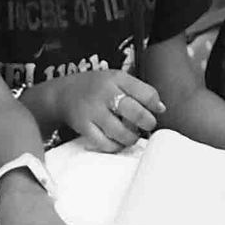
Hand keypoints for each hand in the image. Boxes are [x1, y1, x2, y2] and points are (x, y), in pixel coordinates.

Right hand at [38, 70, 163, 152]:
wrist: (63, 93)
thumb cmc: (96, 88)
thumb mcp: (117, 79)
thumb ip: (139, 91)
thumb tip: (161, 108)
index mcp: (117, 78)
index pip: (146, 93)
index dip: (155, 105)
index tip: (156, 111)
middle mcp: (105, 93)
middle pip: (135, 113)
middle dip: (147, 123)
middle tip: (147, 126)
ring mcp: (93, 111)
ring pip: (121, 132)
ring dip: (131, 138)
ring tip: (131, 135)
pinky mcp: (84, 127)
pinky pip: (105, 143)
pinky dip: (115, 146)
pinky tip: (116, 141)